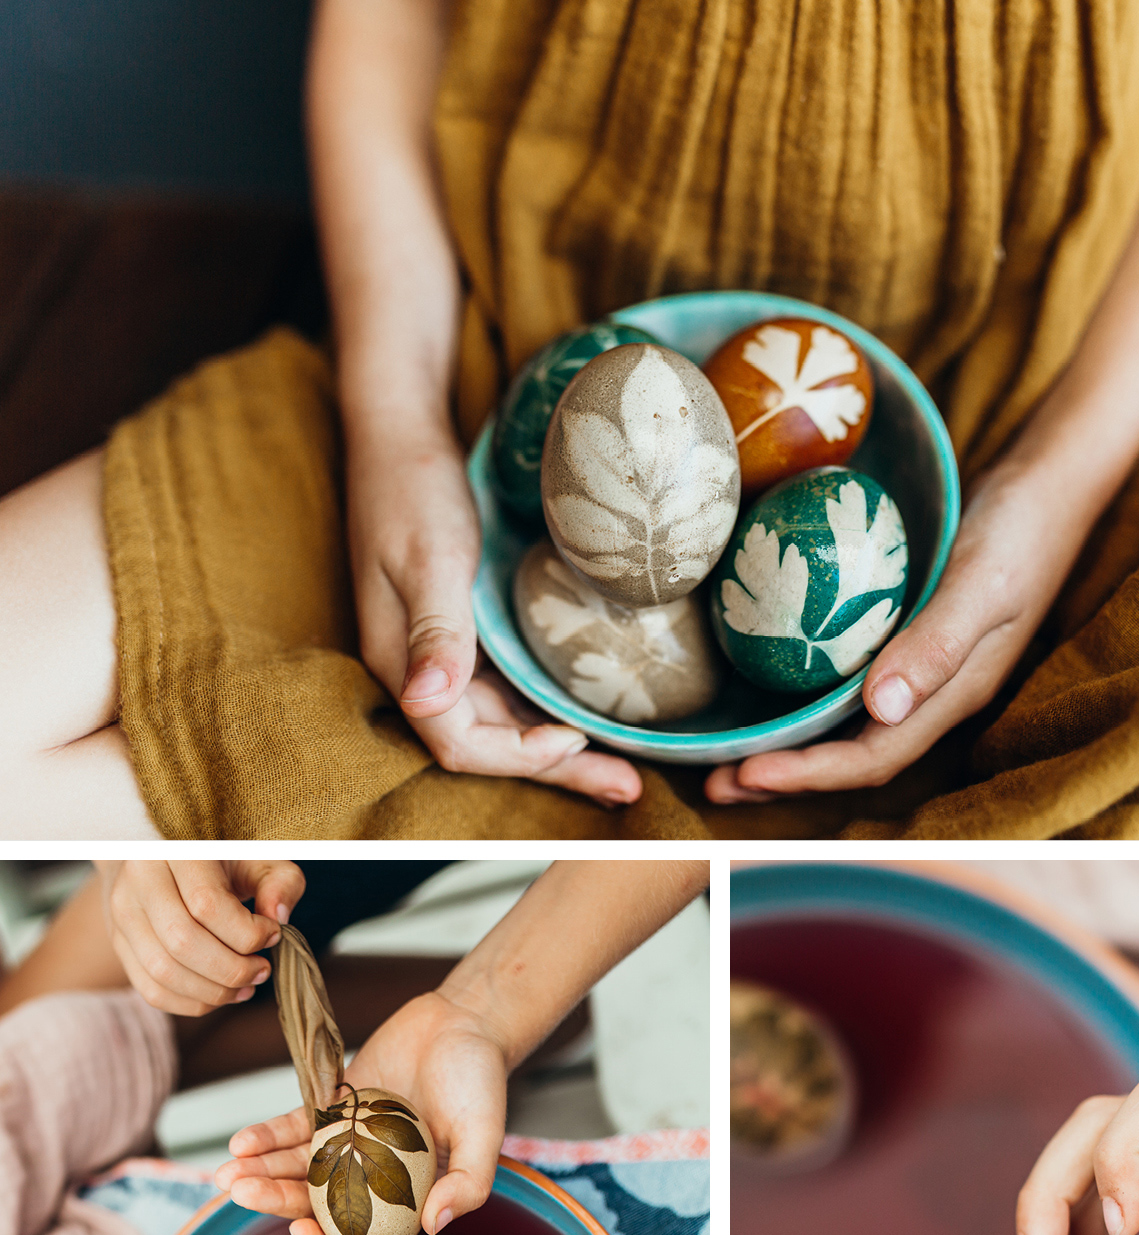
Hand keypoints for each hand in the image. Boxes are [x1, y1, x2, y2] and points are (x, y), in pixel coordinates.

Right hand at [97, 860, 304, 1015]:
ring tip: (246, 987)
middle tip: (262, 970)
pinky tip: (220, 995)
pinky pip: (150, 989)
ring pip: (163, 971)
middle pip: (182, 942)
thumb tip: (278, 917)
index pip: (206, 904)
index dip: (247, 931)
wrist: (164, 858)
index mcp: (173, 848)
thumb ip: (280, 881)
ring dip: (213, 991)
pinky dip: (191, 1003)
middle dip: (232, 968)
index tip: (273, 934)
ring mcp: (121, 914)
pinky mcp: (119, 944)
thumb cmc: (221, 859)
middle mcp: (138, 880)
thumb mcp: (258, 858)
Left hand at [216, 989, 509, 1234]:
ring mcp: (350, 1139)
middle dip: (276, 1200)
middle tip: (241, 1194)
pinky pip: (295, 1126)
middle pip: (318, 1199)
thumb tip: (433, 1225)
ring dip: (262, 1171)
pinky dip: (268, 1135)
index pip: (363, 1233)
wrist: (464, 1022)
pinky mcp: (334, 1106)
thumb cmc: (480, 1081)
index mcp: (409, 1192)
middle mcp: (374, 1173)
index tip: (300, 1233)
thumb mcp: (484, 1134)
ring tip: (227, 1174)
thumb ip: (468, 1182)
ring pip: (299, 1165)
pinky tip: (241, 1142)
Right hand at [346, 417, 641, 805]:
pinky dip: (553, 710)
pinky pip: (514, 691)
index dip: (518, 755)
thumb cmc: (411, 488)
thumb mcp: (429, 556)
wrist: (402, 432)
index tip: (572, 740)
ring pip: (508, 724)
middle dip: (559, 770)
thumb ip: (436, 630)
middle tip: (626, 788)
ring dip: (563, 750)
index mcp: (402, 662)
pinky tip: (597, 717)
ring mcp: (449, 657)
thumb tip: (427, 701)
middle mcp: (425, 672)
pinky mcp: (471, 636)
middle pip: (492, 746)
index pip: (459, 743)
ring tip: (626, 769)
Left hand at [704, 461, 1089, 802]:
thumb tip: (880, 709)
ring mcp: (917, 670)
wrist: (1048, 487)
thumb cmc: (1021, 529)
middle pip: (850, 756)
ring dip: (787, 746)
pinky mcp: (903, 639)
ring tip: (724, 755)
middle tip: (712, 784)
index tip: (747, 774)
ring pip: (844, 727)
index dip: (810, 775)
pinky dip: (800, 697)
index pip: (874, 758)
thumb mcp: (983, 582)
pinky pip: (845, 684)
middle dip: (784, 777)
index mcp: (952, 695)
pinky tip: (762, 682)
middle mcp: (930, 694)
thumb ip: (937, 644)